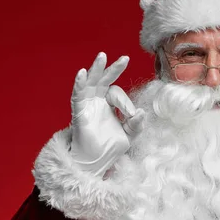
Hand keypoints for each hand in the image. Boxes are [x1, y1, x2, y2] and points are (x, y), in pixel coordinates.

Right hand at [69, 52, 144, 176]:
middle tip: (125, 58)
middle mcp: (96, 101)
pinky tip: (82, 73)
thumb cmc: (110, 148)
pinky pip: (77, 96)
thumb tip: (142, 112)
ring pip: (91, 83)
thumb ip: (136, 125)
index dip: (125, 102)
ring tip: (102, 56)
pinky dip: (79, 84)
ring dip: (96, 69)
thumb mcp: (129, 135)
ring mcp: (87, 106)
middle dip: (113, 68)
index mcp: (108, 104)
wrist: (96, 163)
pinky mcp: (79, 113)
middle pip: (104, 80)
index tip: (131, 115)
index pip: (116, 93)